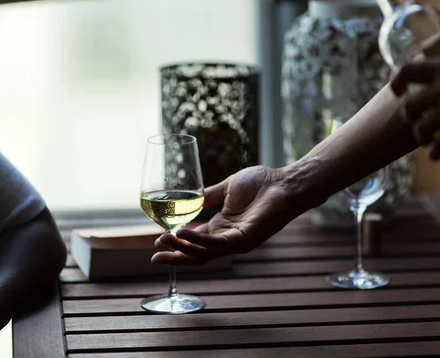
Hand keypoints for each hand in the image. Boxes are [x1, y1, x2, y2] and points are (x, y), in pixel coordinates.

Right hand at [151, 166, 295, 265]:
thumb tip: (191, 197)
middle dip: (175, 256)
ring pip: (204, 252)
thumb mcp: (228, 188)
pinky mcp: (245, 239)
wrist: (285, 182)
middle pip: (197, 254)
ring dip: (182, 248)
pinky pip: (217, 244)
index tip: (157, 241)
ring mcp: (237, 241)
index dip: (177, 243)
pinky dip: (198, 241)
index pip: (195, 242)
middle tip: (154, 257)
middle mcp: (227, 238)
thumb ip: (210, 196)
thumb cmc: (262, 183)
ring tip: (163, 240)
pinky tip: (183, 234)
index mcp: (222, 227)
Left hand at [391, 50, 439, 159]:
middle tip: (416, 120)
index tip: (396, 91)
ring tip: (428, 139)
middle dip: (410, 116)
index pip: (407, 71)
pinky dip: (436, 153)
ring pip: (421, 129)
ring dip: (422, 136)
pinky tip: (438, 155)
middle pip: (410, 107)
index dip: (397, 82)